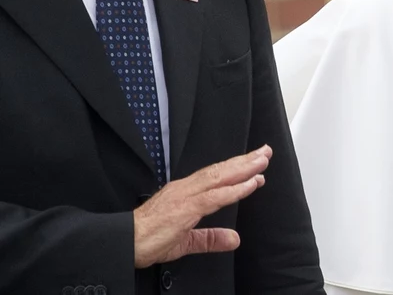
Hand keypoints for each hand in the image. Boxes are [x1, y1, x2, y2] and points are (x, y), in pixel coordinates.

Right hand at [133, 144, 272, 267]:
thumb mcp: (186, 241)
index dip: (236, 169)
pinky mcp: (184, 208)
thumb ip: (210, 238)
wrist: (125, 243)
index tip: (255, 164)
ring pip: (219, 177)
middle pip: (220, 170)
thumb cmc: (147, 239)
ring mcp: (185, 196)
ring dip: (243, 169)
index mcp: (184, 193)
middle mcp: (185, 189)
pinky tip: (250, 185)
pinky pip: (214, 196)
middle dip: (244, 161)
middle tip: (265, 152)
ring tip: (262, 161)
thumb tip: (234, 239)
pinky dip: (234, 190)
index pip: (215, 176)